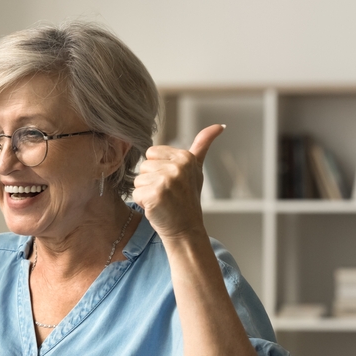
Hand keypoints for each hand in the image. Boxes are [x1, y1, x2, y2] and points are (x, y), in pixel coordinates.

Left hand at [132, 124, 224, 240]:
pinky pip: (136, 193)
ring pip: (138, 180)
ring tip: (163, 201)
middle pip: (144, 166)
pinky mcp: (155, 194)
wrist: (186, 229)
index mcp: (185, 157)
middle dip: (151, 181)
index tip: (171, 181)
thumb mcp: (196, 169)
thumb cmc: (187, 199)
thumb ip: (203, 144)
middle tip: (167, 193)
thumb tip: (220, 125)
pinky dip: (143, 203)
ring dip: (146, 192)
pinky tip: (157, 208)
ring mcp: (166, 180)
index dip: (157, 169)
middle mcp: (177, 166)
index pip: (151, 153)